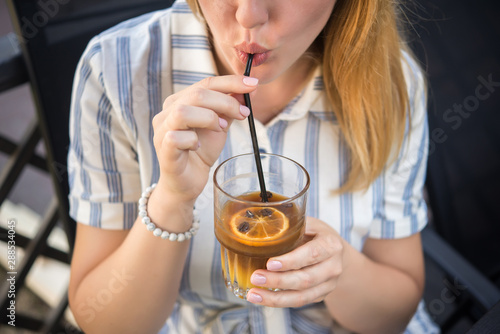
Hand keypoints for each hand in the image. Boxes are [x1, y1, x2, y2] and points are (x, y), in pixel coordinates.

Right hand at [152, 75, 257, 202]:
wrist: (188, 182)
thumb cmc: (200, 152)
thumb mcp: (219, 126)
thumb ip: (229, 108)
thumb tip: (246, 89)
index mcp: (180, 101)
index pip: (206, 83)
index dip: (231, 82)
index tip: (254, 84)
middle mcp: (167, 112)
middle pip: (197, 94)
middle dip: (226, 102)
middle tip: (243, 113)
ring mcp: (162, 131)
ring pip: (183, 112)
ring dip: (209, 118)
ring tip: (221, 128)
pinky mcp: (163, 150)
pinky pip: (176, 137)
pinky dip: (192, 140)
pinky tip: (199, 146)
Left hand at [247, 217, 344, 306]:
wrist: (335, 251)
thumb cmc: (315, 233)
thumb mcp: (308, 223)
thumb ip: (290, 225)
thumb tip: (261, 223)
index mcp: (331, 245)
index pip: (311, 254)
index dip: (290, 261)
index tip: (270, 263)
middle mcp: (333, 267)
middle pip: (305, 279)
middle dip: (278, 281)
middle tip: (256, 278)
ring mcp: (328, 284)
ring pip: (302, 297)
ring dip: (275, 298)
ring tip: (253, 294)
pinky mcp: (319, 296)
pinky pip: (298, 302)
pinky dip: (278, 302)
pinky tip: (261, 297)